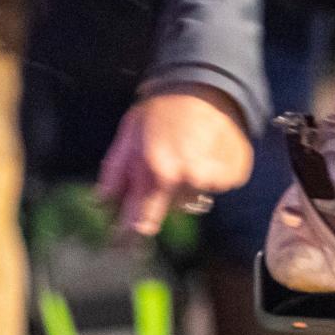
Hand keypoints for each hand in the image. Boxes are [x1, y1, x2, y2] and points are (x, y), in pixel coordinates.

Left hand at [98, 84, 252, 235]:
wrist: (203, 86)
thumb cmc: (160, 110)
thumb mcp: (127, 137)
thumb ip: (114, 174)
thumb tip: (100, 203)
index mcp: (158, 173)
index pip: (141, 223)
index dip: (129, 237)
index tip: (122, 248)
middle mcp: (188, 179)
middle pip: (171, 211)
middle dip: (162, 198)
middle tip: (163, 169)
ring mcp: (215, 177)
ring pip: (194, 200)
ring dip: (187, 187)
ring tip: (185, 155)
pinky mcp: (235, 172)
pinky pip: (217, 188)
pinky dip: (211, 176)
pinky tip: (204, 153)